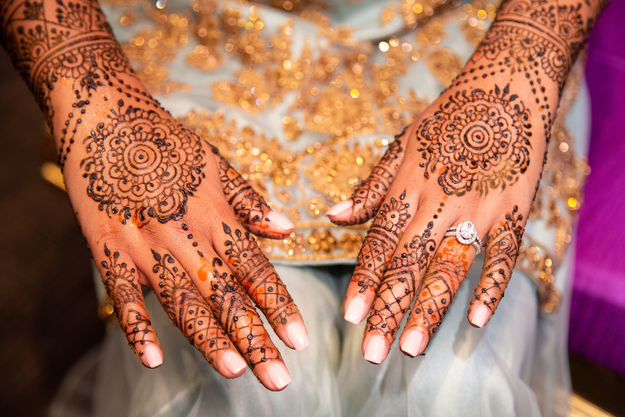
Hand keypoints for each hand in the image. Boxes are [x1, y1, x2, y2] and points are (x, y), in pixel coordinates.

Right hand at [71, 97, 308, 389]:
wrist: (108, 120)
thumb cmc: (169, 144)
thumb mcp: (218, 166)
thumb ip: (251, 203)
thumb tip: (288, 229)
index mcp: (217, 217)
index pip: (256, 271)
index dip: (279, 307)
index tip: (302, 340)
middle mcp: (186, 236)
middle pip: (225, 296)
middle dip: (254, 339)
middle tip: (279, 379)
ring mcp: (145, 245)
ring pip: (182, 302)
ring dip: (209, 339)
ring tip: (236, 371)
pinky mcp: (109, 250)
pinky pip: (123, 296)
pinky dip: (137, 327)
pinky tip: (154, 359)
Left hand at [326, 0, 605, 364]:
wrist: (504, 90)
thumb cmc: (445, 121)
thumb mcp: (399, 147)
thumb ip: (369, 189)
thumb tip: (331, 216)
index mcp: (407, 188)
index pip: (379, 243)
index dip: (364, 280)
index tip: (349, 317)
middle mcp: (438, 202)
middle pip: (409, 264)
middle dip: (388, 309)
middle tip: (372, 353)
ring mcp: (478, 209)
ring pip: (451, 268)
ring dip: (430, 310)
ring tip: (410, 348)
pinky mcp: (514, 211)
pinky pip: (504, 256)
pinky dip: (492, 288)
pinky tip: (475, 321)